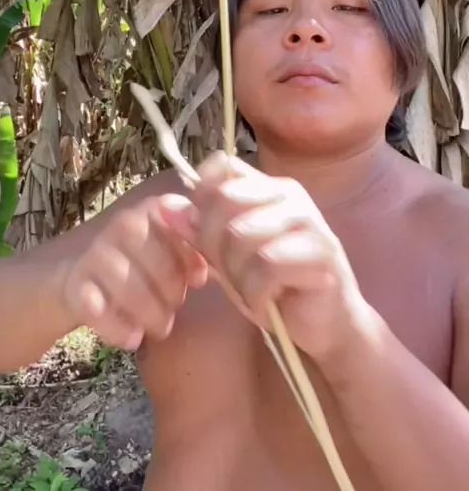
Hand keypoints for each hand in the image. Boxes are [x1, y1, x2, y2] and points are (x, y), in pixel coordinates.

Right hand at [56, 198, 207, 350]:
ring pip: (126, 282)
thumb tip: (221, 265)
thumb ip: (197, 251)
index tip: (198, 281)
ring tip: (160, 328)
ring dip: (148, 312)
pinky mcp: (73, 284)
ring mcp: (95, 252)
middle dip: (171, 291)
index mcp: (154, 211)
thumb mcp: (171, 253)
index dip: (193, 257)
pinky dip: (117, 328)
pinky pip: (95, 307)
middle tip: (175, 309)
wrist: (77, 279)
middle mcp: (123, 224)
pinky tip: (133, 339)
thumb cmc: (140, 267)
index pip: (181, 225)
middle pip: (156, 259)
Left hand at [160, 152, 372, 368]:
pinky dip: (257, 294)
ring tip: (250, 291)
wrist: (327, 325)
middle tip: (227, 274)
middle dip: (213, 244)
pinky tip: (266, 304)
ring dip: (237, 275)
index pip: (224, 165)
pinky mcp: (322, 253)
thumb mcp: (229, 259)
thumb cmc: (276, 287)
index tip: (202, 232)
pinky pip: (267, 266)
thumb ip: (201, 233)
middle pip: (225, 198)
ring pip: (242, 234)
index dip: (202, 195)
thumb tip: (165, 209)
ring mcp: (309, 222)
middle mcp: (289, 195)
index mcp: (267, 188)